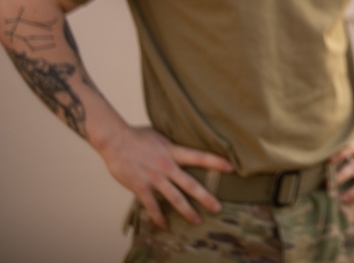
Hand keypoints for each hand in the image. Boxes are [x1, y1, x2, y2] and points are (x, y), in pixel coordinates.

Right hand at [98, 125, 232, 228]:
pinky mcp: (140, 186)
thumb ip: (174, 143)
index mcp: (173, 151)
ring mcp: (154, 178)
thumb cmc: (138, 135)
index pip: (200, 156)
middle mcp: (167, 166)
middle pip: (190, 184)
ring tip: (197, 221)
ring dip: (187, 211)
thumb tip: (187, 141)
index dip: (216, 162)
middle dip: (205, 197)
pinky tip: (165, 226)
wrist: (115, 140)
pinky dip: (158, 217)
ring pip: (174, 198)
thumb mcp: (161, 135)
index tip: (231, 168)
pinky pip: (151, 205)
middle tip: (218, 208)